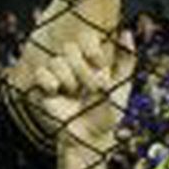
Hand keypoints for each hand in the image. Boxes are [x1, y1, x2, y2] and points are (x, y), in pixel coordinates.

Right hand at [27, 36, 125, 152]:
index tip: (101, 65)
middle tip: (89, 88)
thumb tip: (127, 31)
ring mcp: (57, 75)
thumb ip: (127, 59)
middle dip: (82, 69)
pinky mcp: (43, 88)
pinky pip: (41, 72)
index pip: (86, 39)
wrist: (90, 137)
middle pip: (69, 47)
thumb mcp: (123, 85)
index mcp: (90, 60)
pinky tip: (57, 91)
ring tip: (74, 94)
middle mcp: (73, 64)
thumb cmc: (109, 112)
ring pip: (56, 60)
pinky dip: (49, 81)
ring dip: (68, 78)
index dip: (92, 50)